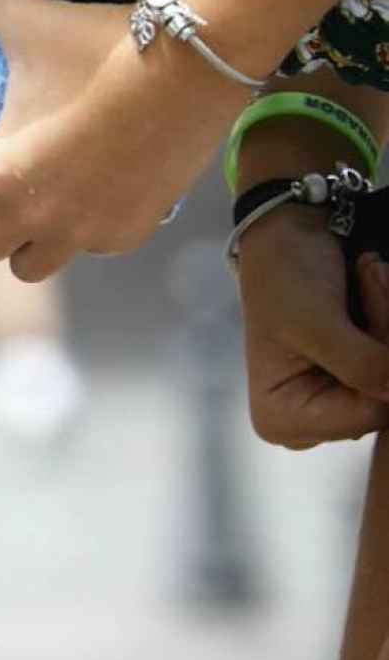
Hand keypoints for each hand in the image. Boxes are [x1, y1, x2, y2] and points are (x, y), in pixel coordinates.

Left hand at [0, 0, 247, 280]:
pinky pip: (90, 249)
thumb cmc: (98, 50)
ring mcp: (82, 233)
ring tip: (32, 205)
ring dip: (22, 243)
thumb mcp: (31, 21)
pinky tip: (89, 194)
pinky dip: (82, 231)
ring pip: (31, 266)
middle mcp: (31, 217)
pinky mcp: (128, 234)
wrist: (192, 69)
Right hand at [236, 209, 388, 448]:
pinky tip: (373, 287)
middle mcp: (307, 423)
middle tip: (374, 277)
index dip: (385, 363)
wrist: (286, 237)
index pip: (368, 415)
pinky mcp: (355, 382)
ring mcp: (334, 404)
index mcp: (281, 419)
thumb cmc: (285, 276)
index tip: (375, 302)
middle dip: (388, 337)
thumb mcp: (317, 322)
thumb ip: (362, 366)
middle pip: (384, 398)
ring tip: (371, 274)